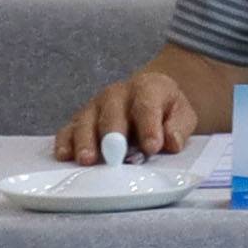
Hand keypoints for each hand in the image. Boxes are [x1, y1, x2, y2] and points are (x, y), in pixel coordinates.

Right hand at [57, 71, 200, 160]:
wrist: (149, 96)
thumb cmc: (165, 110)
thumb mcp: (182, 115)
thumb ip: (178, 127)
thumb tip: (170, 142)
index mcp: (148, 88)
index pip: (147, 106)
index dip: (149, 127)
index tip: (152, 148)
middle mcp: (117, 94)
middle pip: (112, 114)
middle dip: (113, 136)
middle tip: (115, 156)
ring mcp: (95, 106)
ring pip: (86, 122)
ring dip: (86, 142)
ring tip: (88, 160)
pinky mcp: (79, 120)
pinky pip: (68, 130)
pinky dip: (65, 143)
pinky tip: (65, 156)